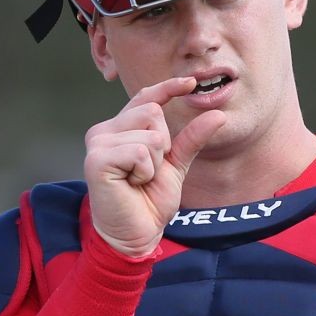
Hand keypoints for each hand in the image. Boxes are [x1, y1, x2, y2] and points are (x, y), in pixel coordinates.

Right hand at [83, 77, 227, 255]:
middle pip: (153, 112)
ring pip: (150, 133)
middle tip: (149, 171)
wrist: (137, 233)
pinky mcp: (97, 159)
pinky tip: (132, 184)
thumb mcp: (176, 165)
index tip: (192, 82)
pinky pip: (140, 151)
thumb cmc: (149, 201)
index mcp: (120, 128)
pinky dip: (145, 171)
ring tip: (139, 180)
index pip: (145, 98)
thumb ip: (192, 139)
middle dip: (164, 144)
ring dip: (155, 162)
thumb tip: (218, 115)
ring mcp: (98, 143)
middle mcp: (104, 131)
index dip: (168, 87)